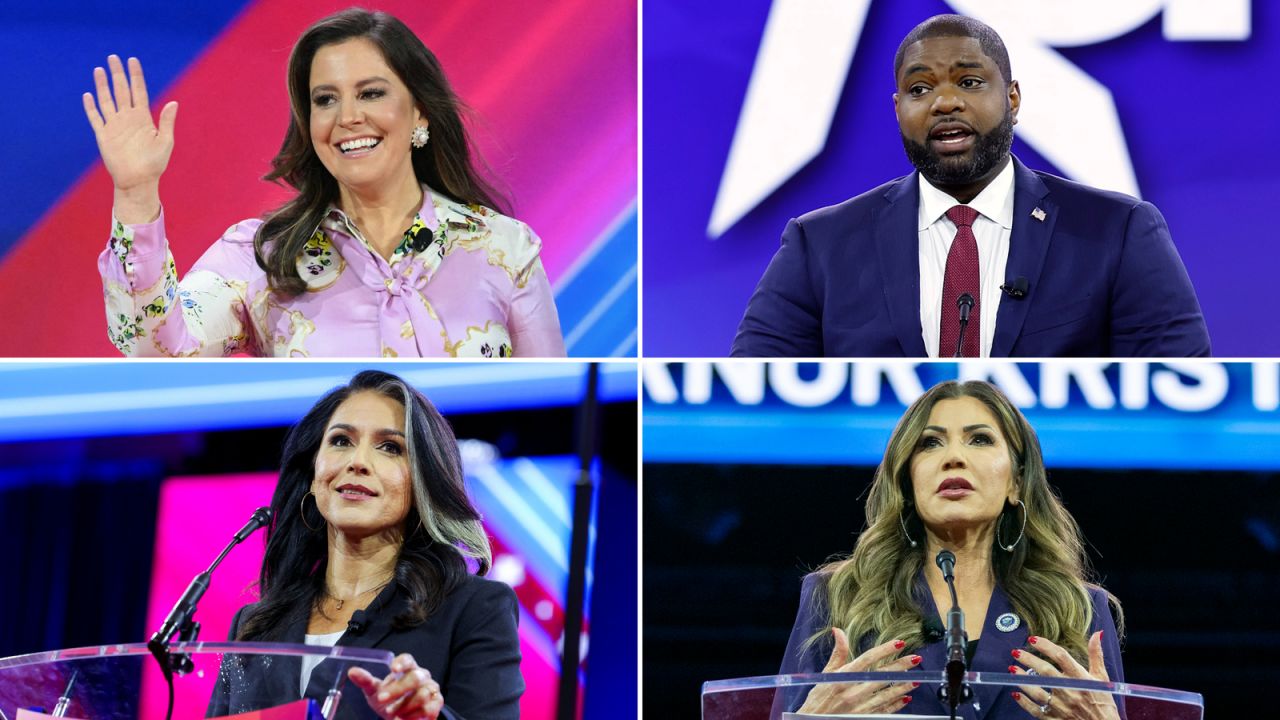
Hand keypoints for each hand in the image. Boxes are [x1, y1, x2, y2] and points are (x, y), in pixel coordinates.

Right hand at [82, 55, 177, 192]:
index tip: (133, 60)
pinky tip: (88, 95)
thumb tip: (174, 103)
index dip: (135, 75)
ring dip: (102, 85)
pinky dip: (91, 107)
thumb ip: (166, 121)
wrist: (138, 180)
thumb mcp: (165, 141)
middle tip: (113, 57)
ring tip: (99, 69)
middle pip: (121, 90)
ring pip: (107, 100)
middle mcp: (128, 118)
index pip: (138, 91)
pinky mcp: (103, 135)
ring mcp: (114, 125)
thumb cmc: (155, 163)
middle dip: (118, 74)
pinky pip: (95, 118)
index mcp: (143, 118)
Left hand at [348, 653, 444, 719]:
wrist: (401, 717)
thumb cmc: (389, 699)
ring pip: (422, 695)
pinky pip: (429, 708)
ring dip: (404, 706)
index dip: (402, 662)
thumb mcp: (375, 692)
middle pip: (415, 678)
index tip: (393, 669)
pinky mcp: (437, 702)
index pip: (408, 659)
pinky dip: (415, 715)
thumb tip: (352, 671)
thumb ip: (365, 681)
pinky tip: (406, 717)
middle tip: (382, 699)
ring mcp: (431, 688)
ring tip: (394, 713)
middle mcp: (421, 675)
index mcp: (407, 668)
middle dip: (398, 690)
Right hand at [796, 629, 920, 714]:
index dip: (884, 650)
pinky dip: (896, 704)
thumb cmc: (818, 699)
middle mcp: (852, 691)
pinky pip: (884, 710)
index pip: (867, 659)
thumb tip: (838, 630)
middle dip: (900, 667)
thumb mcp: (825, 674)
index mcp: (842, 677)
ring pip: (886, 694)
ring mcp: (859, 707)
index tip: (899, 643)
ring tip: (916, 679)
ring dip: (903, 686)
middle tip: (916, 659)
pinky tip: (905, 698)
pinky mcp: (864, 717)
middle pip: (881, 676)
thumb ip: (837, 653)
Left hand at [1010, 632, 1119, 718]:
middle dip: (1029, 660)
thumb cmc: (1103, 702)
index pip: (1061, 657)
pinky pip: (1036, 710)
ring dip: (1023, 679)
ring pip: (1037, 691)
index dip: (1046, 646)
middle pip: (1045, 672)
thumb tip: (1097, 634)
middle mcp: (1070, 691)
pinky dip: (1024, 702)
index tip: (1033, 639)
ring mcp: (1061, 707)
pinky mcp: (1054, 719)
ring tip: (1012, 669)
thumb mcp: (1102, 677)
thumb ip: (1096, 655)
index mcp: (1081, 679)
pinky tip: (1015, 693)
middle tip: (1016, 652)